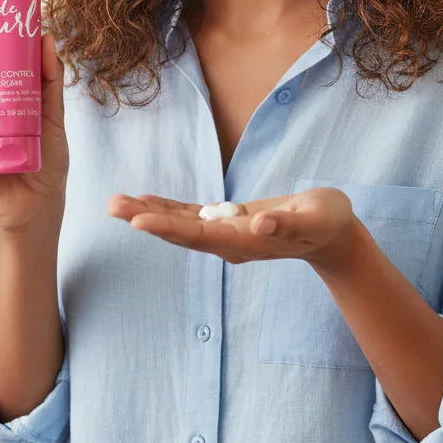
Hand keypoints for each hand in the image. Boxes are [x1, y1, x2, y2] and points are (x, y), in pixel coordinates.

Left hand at [106, 186, 358, 267]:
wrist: (330, 233)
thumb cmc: (327, 221)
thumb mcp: (316, 217)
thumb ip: (288, 223)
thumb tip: (259, 225)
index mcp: (246, 241)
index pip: (200, 236)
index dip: (168, 227)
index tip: (137, 221)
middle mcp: (229, 242)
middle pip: (181, 233)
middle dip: (146, 219)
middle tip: (112, 205)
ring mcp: (226, 234)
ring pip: (180, 225)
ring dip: (148, 213)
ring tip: (116, 202)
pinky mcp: (227, 222)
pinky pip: (190, 217)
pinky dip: (166, 208)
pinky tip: (144, 200)